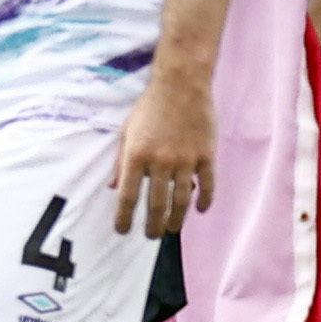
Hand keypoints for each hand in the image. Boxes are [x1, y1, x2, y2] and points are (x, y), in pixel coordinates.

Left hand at [111, 71, 214, 235]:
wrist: (181, 85)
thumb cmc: (149, 107)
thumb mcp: (126, 131)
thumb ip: (120, 161)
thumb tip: (113, 187)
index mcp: (136, 155)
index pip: (127, 196)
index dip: (124, 218)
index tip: (123, 231)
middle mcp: (160, 161)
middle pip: (156, 204)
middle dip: (152, 225)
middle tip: (151, 236)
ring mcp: (185, 159)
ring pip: (182, 200)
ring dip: (176, 219)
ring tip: (171, 229)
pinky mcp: (206, 155)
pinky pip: (207, 185)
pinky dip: (204, 200)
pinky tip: (200, 210)